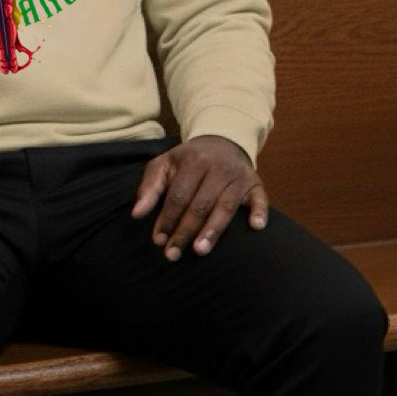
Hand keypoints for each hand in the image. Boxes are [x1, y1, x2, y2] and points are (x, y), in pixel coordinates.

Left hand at [131, 135, 268, 260]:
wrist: (221, 141)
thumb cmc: (188, 159)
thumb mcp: (164, 164)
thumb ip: (149, 187)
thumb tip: (136, 214)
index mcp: (193, 161)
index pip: (178, 195)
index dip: (167, 218)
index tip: (158, 240)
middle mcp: (217, 168)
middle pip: (200, 205)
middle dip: (185, 231)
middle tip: (173, 254)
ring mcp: (238, 176)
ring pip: (225, 207)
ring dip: (213, 231)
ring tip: (199, 250)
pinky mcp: (255, 183)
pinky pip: (260, 199)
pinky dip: (259, 212)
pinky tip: (255, 227)